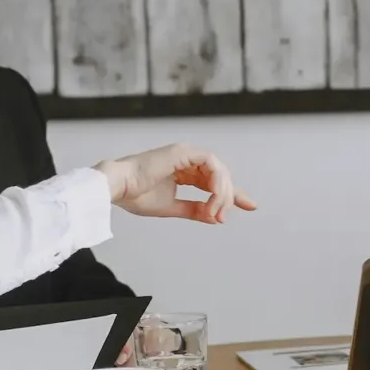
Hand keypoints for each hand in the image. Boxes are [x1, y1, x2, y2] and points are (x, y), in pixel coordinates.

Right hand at [94, 145, 258, 222]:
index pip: (213, 180)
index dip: (233, 193)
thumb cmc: (136, 196)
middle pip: (220, 176)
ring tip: (216, 211)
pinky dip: (216, 182)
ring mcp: (185, 154)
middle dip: (228, 196)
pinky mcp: (183, 152)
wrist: (118, 188)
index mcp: (182, 170)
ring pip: (218, 170)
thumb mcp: (172, 207)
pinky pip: (211, 164)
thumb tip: (216, 218)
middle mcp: (186, 160)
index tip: (251, 205)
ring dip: (222, 192)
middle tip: (223, 217)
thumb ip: (194, 210)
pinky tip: (213, 197)